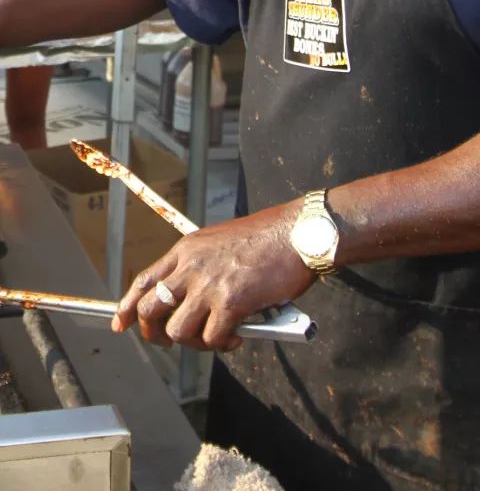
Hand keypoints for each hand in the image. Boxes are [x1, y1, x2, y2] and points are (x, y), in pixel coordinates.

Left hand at [111, 199, 313, 351]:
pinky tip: (238, 337)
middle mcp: (191, 265)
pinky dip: (224, 345)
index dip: (128, 306)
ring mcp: (209, 284)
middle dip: (155, 333)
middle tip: (170, 342)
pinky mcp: (231, 302)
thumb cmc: (267, 238)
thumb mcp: (219, 242)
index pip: (145, 280)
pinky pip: (213, 338)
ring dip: (195, 343)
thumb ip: (201, 268)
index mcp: (187, 249)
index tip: (120, 323)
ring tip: (215, 338)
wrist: (297, 233)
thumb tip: (193, 304)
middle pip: (152, 309)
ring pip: (178, 331)